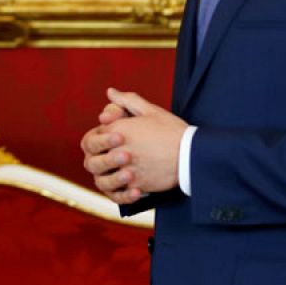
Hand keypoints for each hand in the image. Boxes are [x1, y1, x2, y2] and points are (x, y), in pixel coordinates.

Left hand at [82, 88, 188, 203]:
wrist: (191, 153)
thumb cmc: (171, 130)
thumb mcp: (150, 110)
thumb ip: (127, 100)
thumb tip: (110, 92)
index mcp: (117, 129)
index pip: (94, 137)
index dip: (100, 140)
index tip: (112, 142)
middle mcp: (117, 150)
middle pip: (94, 159)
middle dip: (100, 158)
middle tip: (115, 159)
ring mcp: (126, 169)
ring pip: (103, 178)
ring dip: (108, 176)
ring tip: (122, 172)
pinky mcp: (137, 184)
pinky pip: (119, 192)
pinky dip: (121, 191)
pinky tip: (131, 186)